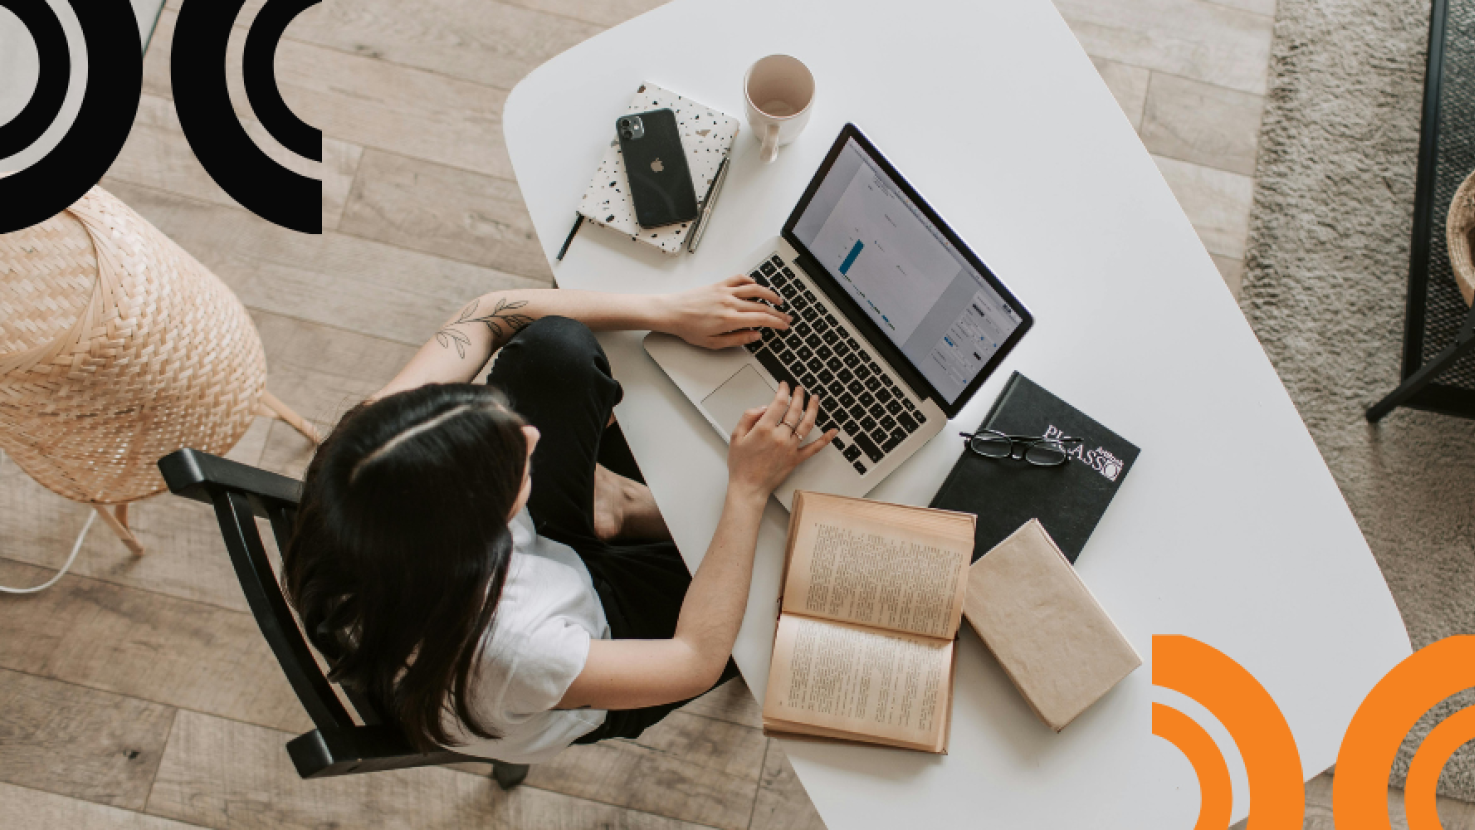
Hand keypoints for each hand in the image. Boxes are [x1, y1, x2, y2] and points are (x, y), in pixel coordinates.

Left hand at [659, 275, 791, 349]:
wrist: (671, 312)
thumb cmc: (688, 328)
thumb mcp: (713, 343)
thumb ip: (737, 339)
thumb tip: (755, 336)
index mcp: (730, 319)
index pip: (761, 319)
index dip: (776, 322)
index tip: (784, 325)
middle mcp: (730, 303)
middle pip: (761, 305)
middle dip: (777, 312)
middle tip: (785, 317)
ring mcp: (725, 291)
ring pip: (754, 289)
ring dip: (769, 294)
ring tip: (778, 300)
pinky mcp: (719, 284)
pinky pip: (739, 279)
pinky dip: (751, 281)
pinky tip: (756, 286)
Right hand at [726, 383, 837, 500]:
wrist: (748, 487)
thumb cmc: (741, 464)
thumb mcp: (736, 435)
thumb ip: (749, 416)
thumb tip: (764, 407)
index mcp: (764, 429)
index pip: (779, 403)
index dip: (783, 391)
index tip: (784, 386)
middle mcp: (780, 437)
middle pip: (794, 410)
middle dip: (798, 396)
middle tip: (799, 389)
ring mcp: (790, 448)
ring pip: (806, 424)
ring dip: (813, 409)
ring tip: (815, 399)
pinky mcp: (796, 459)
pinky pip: (814, 447)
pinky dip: (825, 439)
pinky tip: (833, 431)